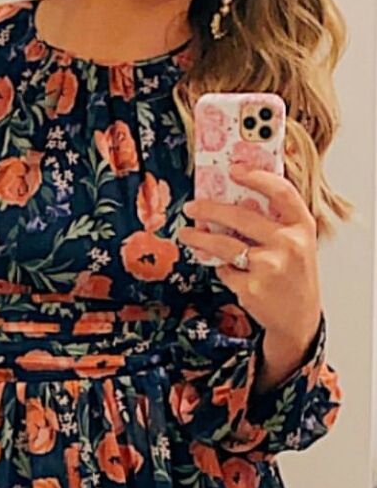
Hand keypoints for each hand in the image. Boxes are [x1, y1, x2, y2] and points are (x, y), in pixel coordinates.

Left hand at [179, 166, 321, 360]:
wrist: (299, 317)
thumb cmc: (294, 275)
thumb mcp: (297, 243)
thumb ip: (275, 222)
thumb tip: (234, 199)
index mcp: (302, 226)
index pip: (281, 192)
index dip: (257, 176)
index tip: (234, 169)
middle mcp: (288, 244)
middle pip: (241, 216)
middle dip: (209, 209)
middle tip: (192, 206)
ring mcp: (269, 267)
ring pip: (223, 244)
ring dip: (199, 237)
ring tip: (187, 233)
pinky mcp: (251, 287)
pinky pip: (225, 269)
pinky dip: (221, 267)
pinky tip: (223, 267)